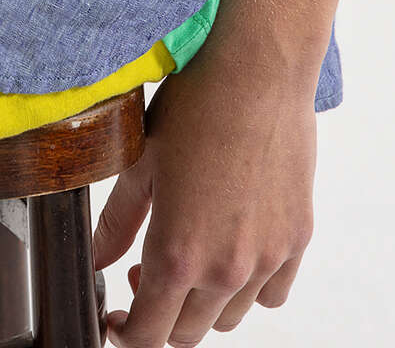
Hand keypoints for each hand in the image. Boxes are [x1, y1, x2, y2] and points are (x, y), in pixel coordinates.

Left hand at [91, 53, 316, 344]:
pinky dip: (249, 288)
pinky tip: (230, 249)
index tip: (117, 318)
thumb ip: (116, 223)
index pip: (149, 334)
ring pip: (229, 317)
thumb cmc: (195, 108)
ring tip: (187, 258)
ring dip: (202, 304)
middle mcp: (226, 268)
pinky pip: (272, 293)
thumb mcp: (139, 162)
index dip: (126, 333)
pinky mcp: (297, 240)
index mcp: (179, 253)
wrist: (257, 73)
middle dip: (159, 315)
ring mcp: (267, 258)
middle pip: (188, 333)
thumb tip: (98, 259)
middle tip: (142, 275)